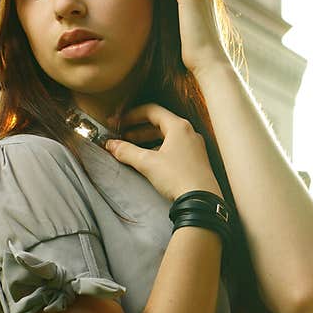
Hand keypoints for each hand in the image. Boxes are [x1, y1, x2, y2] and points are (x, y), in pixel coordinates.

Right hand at [104, 103, 222, 201]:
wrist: (201, 200)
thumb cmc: (178, 177)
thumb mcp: (147, 163)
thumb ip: (126, 151)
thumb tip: (111, 145)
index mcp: (179, 127)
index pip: (152, 111)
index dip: (132, 115)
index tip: (119, 122)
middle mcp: (189, 133)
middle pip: (159, 123)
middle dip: (138, 129)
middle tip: (122, 136)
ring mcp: (194, 147)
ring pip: (167, 137)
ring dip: (148, 140)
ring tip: (132, 149)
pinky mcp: (196, 160)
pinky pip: (174, 148)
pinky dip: (159, 150)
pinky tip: (150, 161)